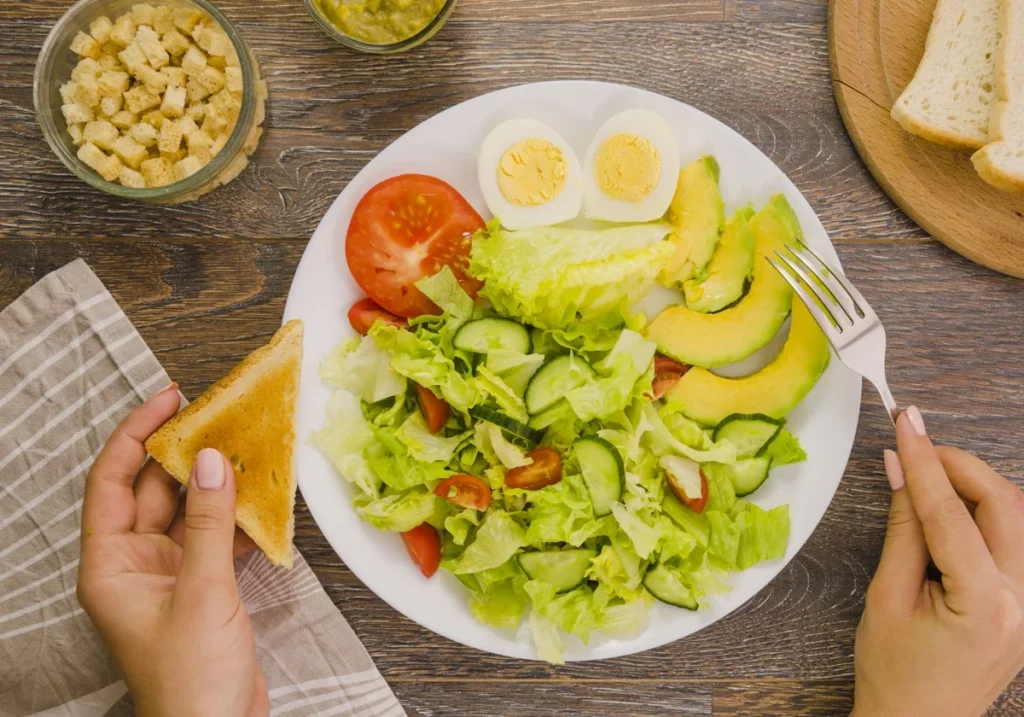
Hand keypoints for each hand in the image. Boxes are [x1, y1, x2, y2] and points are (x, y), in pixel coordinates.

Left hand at [77, 385, 268, 716]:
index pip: (111, 482)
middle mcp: (135, 565)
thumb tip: (210, 462)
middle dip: (185, 454)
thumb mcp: (201, 591)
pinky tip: (260, 499)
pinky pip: (214, 536)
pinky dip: (236, 516)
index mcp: (111, 566)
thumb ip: (207, 523)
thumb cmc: (191, 679)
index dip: (136, 435)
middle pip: (152, 491)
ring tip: (245, 448)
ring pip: (188, 511)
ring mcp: (169, 575)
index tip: (168, 400)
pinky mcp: (202, 586)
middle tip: (218, 418)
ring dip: (215, 483)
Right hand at [853, 407, 1023, 716]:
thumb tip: (900, 472)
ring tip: (926, 473)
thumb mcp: (887, 596)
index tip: (906, 423)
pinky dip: (982, 513)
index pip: (950, 512)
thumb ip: (903, 529)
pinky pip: (1013, 539)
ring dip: (973, 486)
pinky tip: (949, 507)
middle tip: (915, 443)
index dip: (924, 461)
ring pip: (1016, 516)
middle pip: (1005, 503)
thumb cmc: (896, 673)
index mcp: (986, 603)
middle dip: (959, 465)